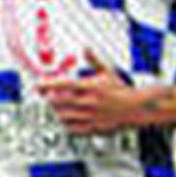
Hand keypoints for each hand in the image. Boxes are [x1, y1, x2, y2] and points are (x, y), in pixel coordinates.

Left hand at [39, 50, 153, 134]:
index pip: (64, 84)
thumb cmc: (121, 90)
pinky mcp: (93, 127)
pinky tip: (65, 118)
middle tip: (46, 96)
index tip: (39, 85)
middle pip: (59, 102)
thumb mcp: (108, 72)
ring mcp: (90, 116)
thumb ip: (94, 60)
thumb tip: (86, 48)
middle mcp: (90, 102)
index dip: (48, 84)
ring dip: (55, 111)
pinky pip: (72, 128)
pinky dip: (65, 124)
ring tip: (55, 107)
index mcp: (92, 87)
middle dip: (49, 99)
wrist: (136, 107)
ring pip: (63, 116)